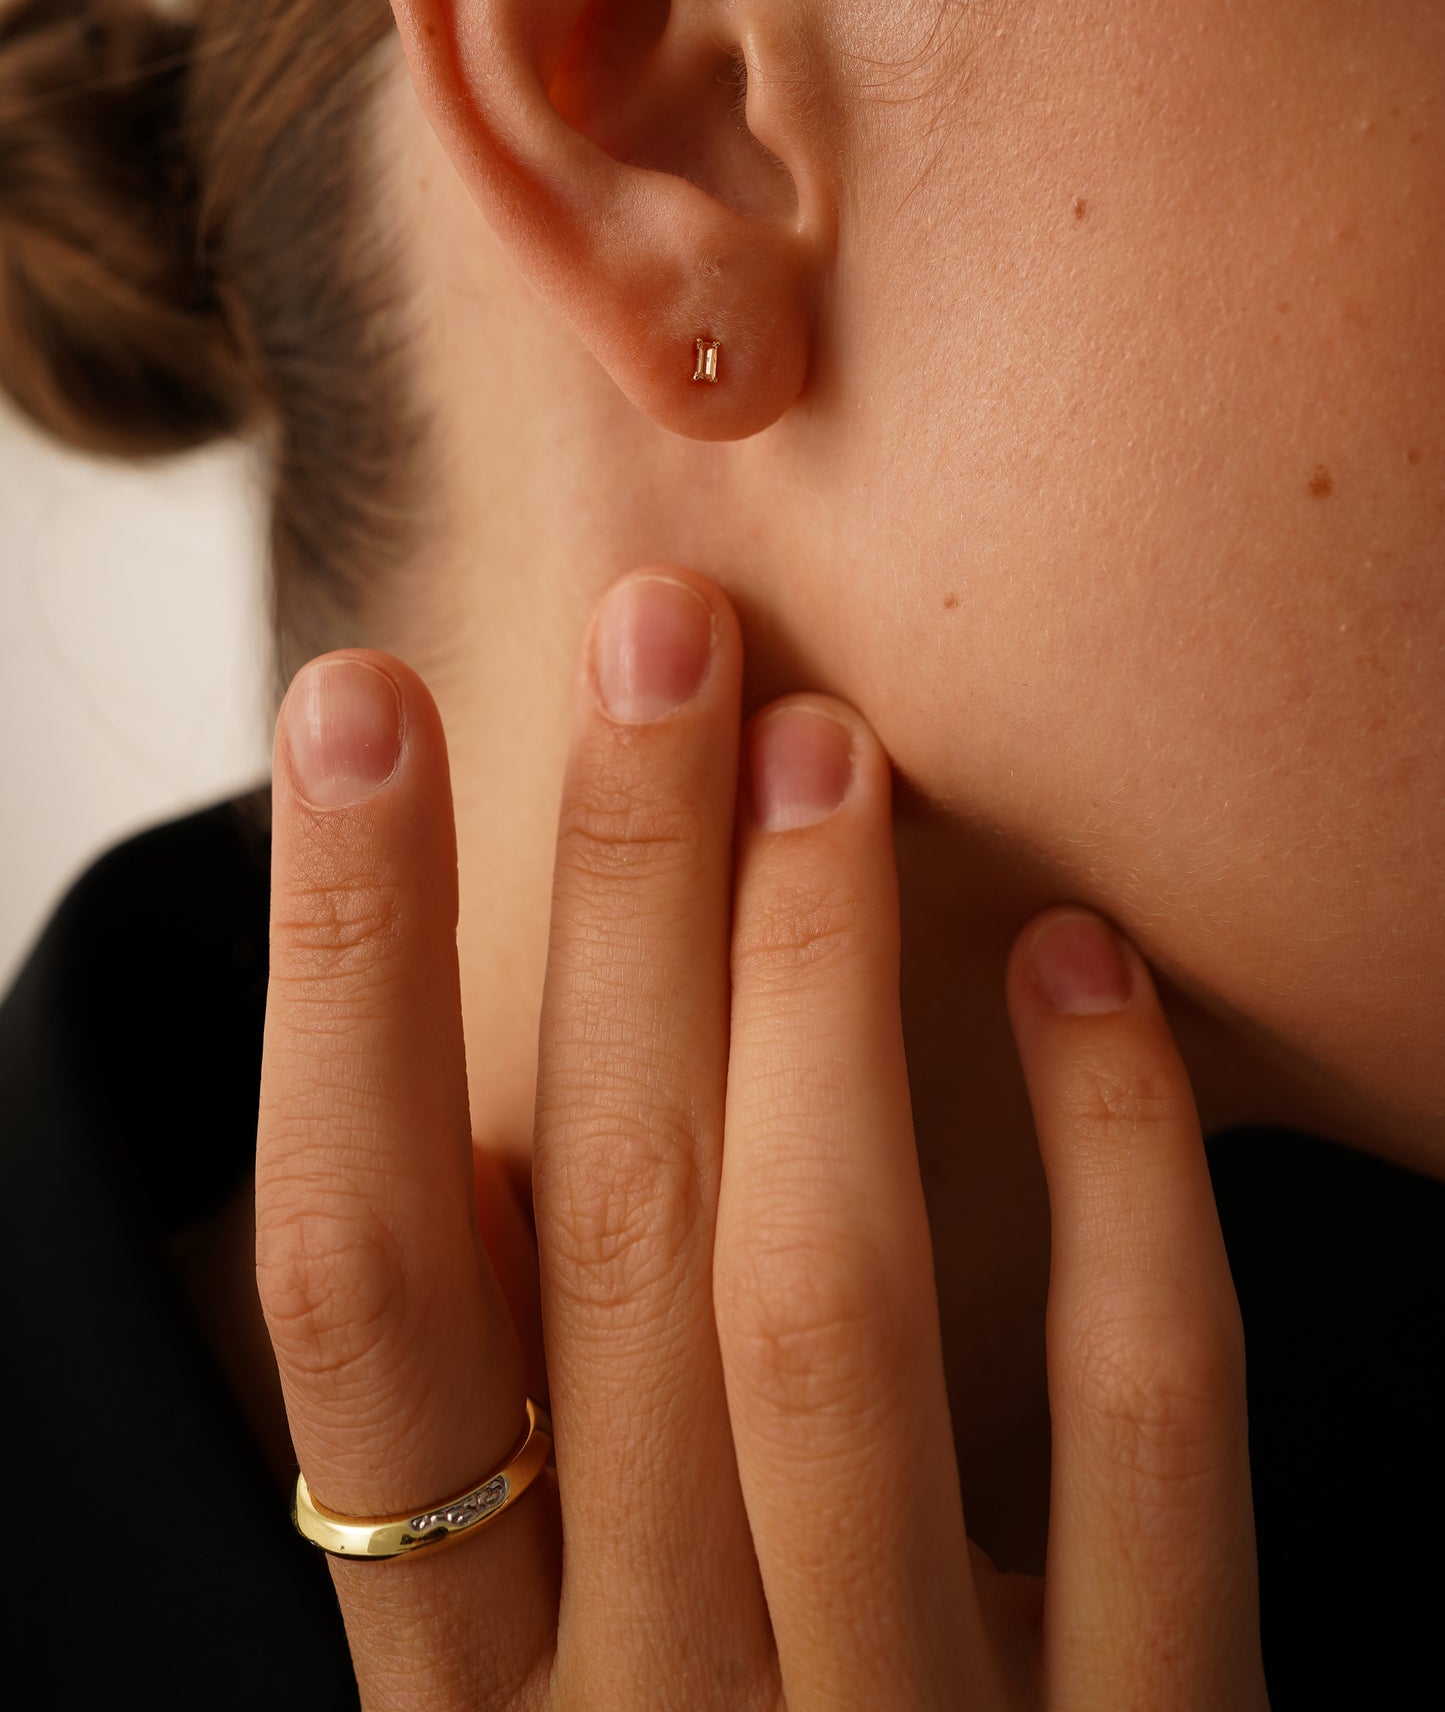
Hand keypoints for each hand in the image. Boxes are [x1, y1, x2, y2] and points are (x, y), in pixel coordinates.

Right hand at [255, 567, 1269, 1708]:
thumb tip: (445, 1069)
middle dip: (613, 897)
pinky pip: (1148, 1430)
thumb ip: (504, 1430)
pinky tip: (1078, 963)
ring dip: (815, 987)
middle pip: (602, 1232)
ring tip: (826, 746)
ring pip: (826, 1309)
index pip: (350, 1284)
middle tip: (652, 631)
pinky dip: (1113, 1167)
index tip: (356, 712)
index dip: (340, 972)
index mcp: (459, 1695)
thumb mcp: (539, 1665)